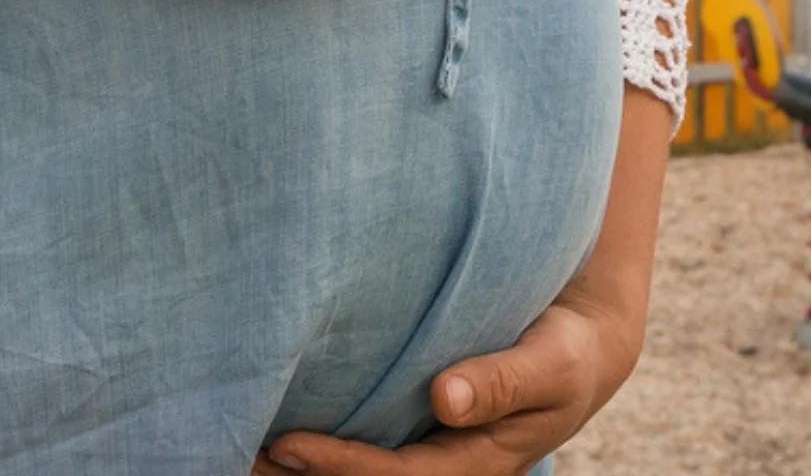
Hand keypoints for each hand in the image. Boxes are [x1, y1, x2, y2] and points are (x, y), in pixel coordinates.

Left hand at [250, 296, 642, 475]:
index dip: (337, 466)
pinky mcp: (413, 424)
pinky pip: (360, 440)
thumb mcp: (550, 363)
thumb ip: (501, 381)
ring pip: (356, 467)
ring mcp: (427, 448)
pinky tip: (271, 418)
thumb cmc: (565, 352)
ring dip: (298, 464)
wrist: (579, 347)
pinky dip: (316, 439)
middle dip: (300, 475)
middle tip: (231, 451)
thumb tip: (444, 398)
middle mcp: (442, 463)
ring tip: (233, 440)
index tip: (284, 445)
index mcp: (473, 463)